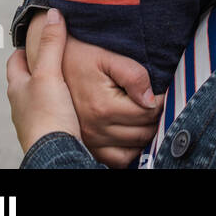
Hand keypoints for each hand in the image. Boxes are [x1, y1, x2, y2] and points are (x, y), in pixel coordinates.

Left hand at [6, 8, 81, 156]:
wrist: (55, 156)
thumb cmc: (47, 115)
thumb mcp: (49, 73)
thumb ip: (52, 44)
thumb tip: (52, 13)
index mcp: (17, 87)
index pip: (14, 62)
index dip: (23, 49)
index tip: (33, 39)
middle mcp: (20, 105)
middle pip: (24, 80)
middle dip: (35, 68)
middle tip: (50, 57)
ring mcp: (31, 121)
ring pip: (35, 98)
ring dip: (45, 88)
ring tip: (61, 81)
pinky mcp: (45, 133)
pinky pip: (48, 113)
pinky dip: (55, 106)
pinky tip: (67, 106)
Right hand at [26, 11, 163, 167]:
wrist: (53, 63)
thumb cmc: (80, 56)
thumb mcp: (107, 57)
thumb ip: (133, 75)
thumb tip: (152, 99)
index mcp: (103, 107)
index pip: (147, 113)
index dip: (161, 100)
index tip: (162, 90)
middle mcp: (95, 129)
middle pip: (143, 132)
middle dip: (155, 117)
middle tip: (157, 101)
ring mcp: (90, 140)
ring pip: (133, 148)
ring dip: (145, 133)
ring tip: (146, 114)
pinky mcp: (87, 145)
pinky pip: (116, 160)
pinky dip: (129, 150)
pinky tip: (132, 132)